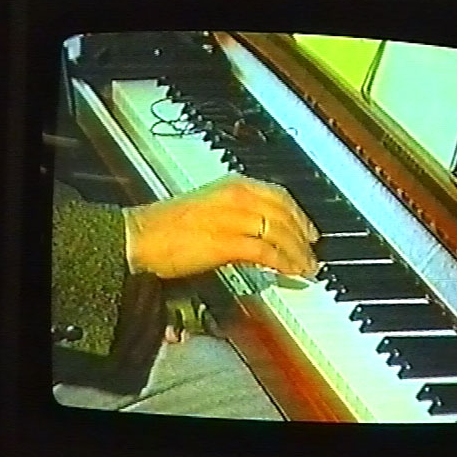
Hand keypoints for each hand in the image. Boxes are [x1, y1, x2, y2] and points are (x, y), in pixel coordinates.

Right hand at [125, 174, 319, 278]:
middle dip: (303, 237)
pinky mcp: (227, 242)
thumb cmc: (170, 224)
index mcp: (234, 185)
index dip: (300, 215)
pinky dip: (283, 262)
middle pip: (284, 215)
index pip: (279, 196)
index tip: (310, 231)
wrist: (142, 235)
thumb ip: (239, 214)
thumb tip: (263, 231)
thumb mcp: (211, 207)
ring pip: (279, 233)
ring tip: (307, 267)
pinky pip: (265, 252)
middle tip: (313, 254)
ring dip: (297, 253)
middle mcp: (238, 197)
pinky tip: (291, 271)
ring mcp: (233, 219)